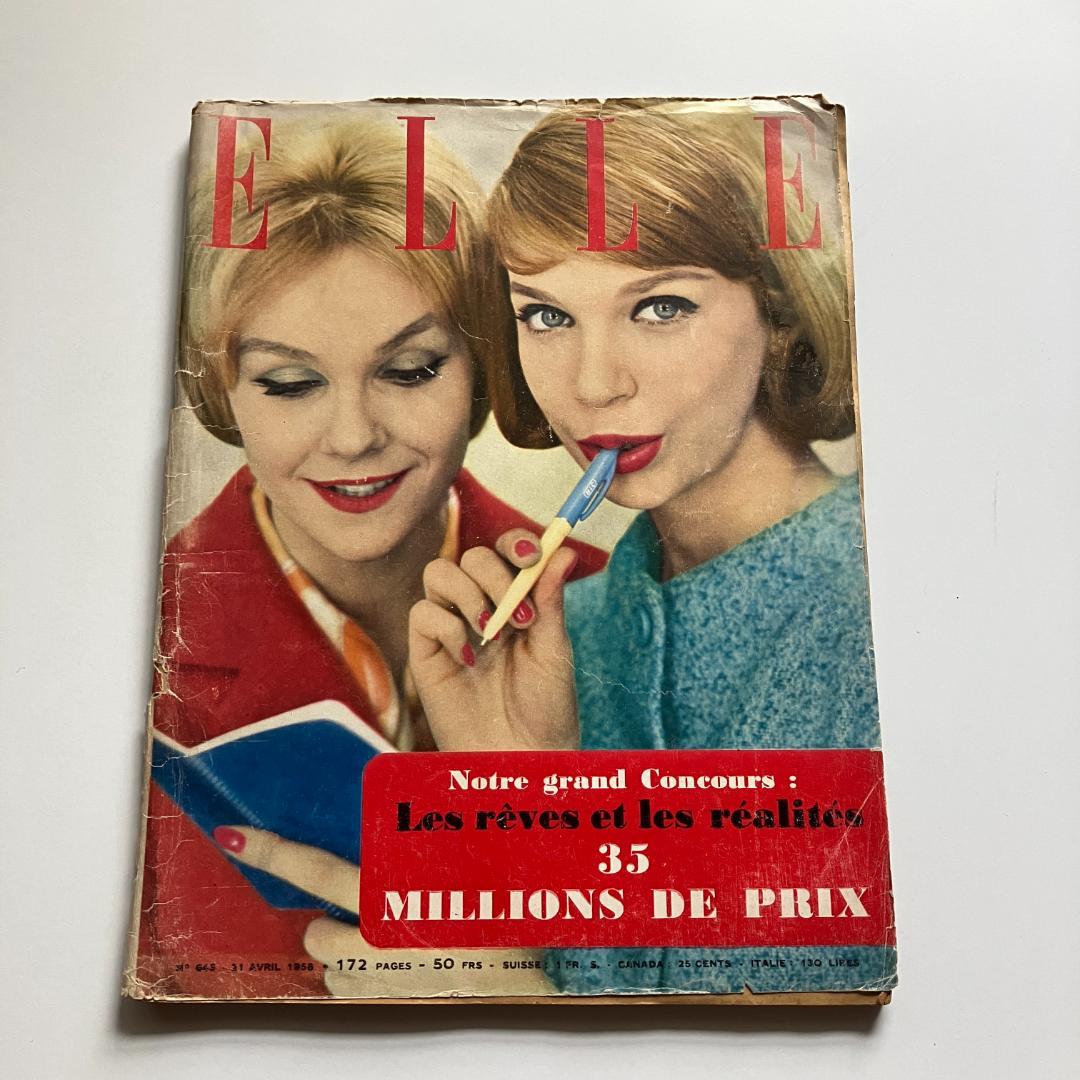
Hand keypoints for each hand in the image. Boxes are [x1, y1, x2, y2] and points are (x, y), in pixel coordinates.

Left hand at [215, 825, 551, 997]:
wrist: (534, 970)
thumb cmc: (499, 906)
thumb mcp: (460, 859)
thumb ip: (414, 847)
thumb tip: (383, 834)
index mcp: (391, 893)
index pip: (314, 868)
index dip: (270, 852)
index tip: (232, 836)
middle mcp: (376, 940)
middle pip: (317, 931)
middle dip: (333, 922)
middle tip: (372, 911)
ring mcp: (379, 980)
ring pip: (333, 967)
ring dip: (350, 953)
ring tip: (395, 941)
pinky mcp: (389, 1003)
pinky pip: (355, 991)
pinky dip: (367, 978)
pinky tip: (402, 965)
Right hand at [408, 529, 579, 751]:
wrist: (522, 759)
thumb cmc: (545, 709)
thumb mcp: (553, 650)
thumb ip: (550, 599)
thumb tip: (562, 549)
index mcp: (516, 601)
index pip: (506, 552)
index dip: (514, 542)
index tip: (530, 554)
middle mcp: (481, 607)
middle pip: (471, 556)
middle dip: (495, 574)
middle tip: (518, 614)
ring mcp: (450, 627)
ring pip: (438, 572)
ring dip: (468, 593)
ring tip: (493, 632)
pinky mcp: (425, 652)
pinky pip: (422, 613)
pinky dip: (447, 628)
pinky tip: (471, 659)